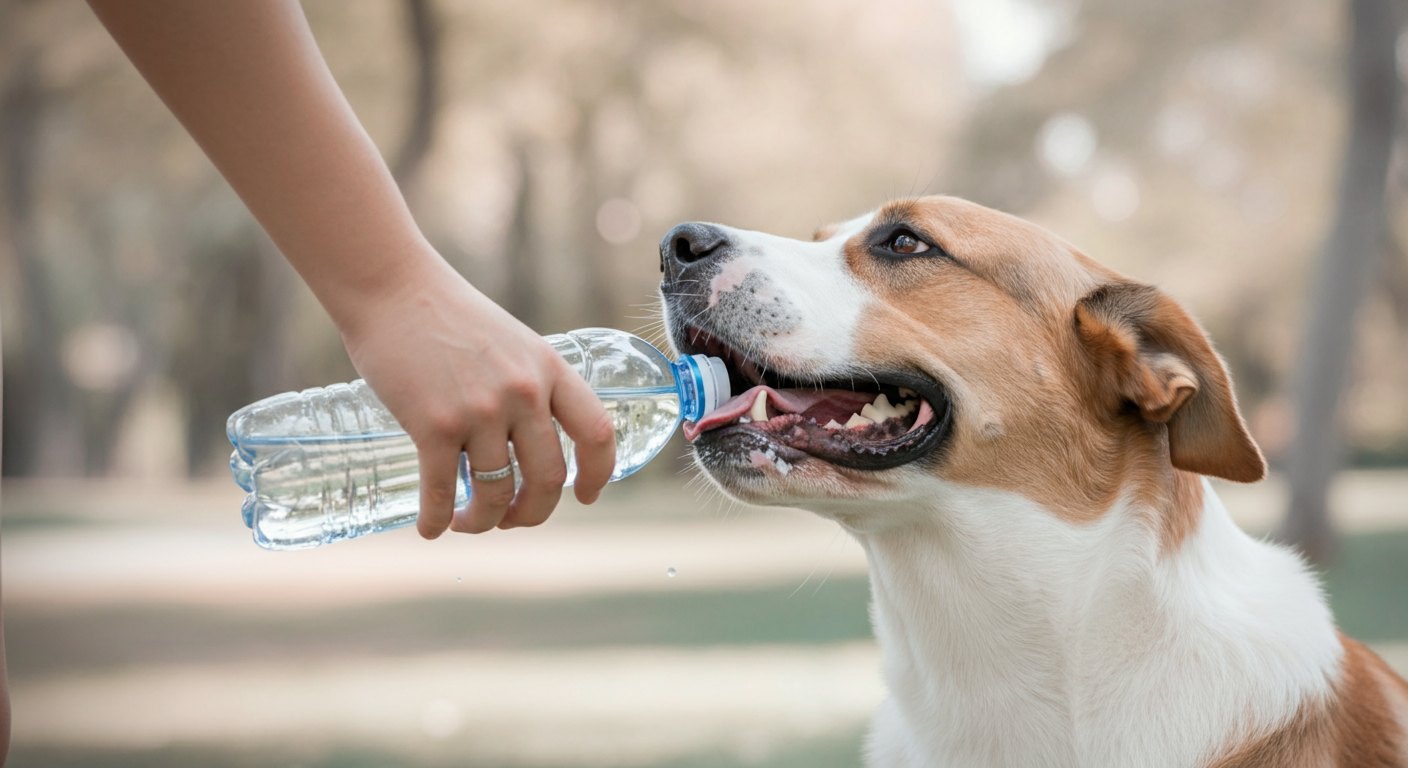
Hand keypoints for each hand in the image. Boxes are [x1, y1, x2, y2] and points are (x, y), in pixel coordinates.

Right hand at [340, 250, 615, 536]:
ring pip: (496, 493)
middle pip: (548, 478)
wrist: (391, 287)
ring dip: (482, 521)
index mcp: (550, 369)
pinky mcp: (433, 425)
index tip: (584, 496)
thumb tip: (529, 444)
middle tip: (511, 519)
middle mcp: (523, 393)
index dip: (598, 474)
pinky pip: (441, 492)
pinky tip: (431, 529)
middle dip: (532, 513)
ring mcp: (479, 411)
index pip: (597, 433)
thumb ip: (530, 386)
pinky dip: (436, 521)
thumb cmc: (449, 316)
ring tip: (467, 522)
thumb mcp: (513, 343)